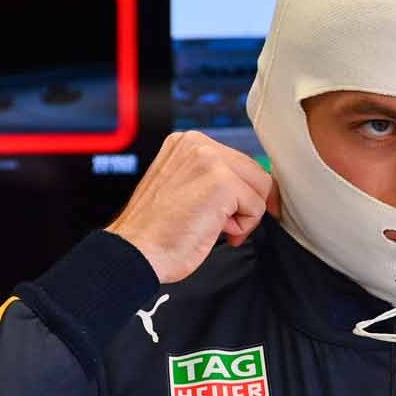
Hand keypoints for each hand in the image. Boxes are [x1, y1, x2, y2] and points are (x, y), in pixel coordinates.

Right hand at [106, 131, 279, 283]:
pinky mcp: (222, 182)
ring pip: (260, 186)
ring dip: (245, 215)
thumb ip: (209, 179)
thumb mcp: (182, 188)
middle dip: (246, 203)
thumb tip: (245, 188)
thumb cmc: (154, 232)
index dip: (242, 192)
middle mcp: (197, 144)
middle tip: (224, 227)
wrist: (136, 251)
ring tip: (217, 228)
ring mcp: (210, 160)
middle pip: (253, 171)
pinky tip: (216, 231)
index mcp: (186, 143)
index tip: (236, 212)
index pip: (237, 161)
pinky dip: (243, 227)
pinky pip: (256, 206)